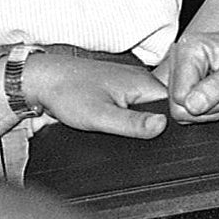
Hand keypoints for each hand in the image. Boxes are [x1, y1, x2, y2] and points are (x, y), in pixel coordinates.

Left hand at [21, 48, 167, 139]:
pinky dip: (129, 117)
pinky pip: (134, 106)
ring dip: (142, 122)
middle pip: (164, 107)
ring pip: (149, 108)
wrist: (41, 81)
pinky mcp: (118, 90)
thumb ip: (133, 123)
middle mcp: (140, 80)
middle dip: (158, 125)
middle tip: (138, 135)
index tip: (168, 139)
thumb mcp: (101, 115)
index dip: (176, 123)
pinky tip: (119, 124)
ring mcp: (129, 84)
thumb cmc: (66, 93)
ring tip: (125, 129)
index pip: (176, 104)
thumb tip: (163, 126)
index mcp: (143, 82)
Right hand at [159, 29, 218, 121]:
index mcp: (188, 49)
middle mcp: (176, 58)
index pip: (180, 96)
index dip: (206, 105)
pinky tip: (217, 97)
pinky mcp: (180, 81)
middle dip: (207, 109)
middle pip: (177, 105)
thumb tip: (192, 106)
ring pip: (179, 110)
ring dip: (206, 111)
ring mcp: (176, 70)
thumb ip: (217, 87)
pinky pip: (183, 107)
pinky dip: (202, 109)